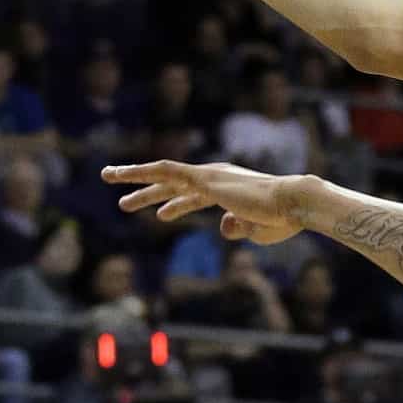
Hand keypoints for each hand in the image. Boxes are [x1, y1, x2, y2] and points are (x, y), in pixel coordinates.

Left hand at [105, 160, 311, 244]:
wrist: (294, 204)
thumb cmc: (283, 220)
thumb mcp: (256, 231)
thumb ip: (237, 228)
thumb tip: (223, 226)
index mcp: (230, 191)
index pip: (195, 196)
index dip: (176, 205)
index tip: (160, 214)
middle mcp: (216, 178)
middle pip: (173, 184)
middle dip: (147, 190)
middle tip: (123, 200)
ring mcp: (209, 177)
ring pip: (164, 174)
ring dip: (135, 177)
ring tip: (108, 177)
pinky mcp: (204, 178)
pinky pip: (167, 171)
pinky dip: (143, 172)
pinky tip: (123, 174)